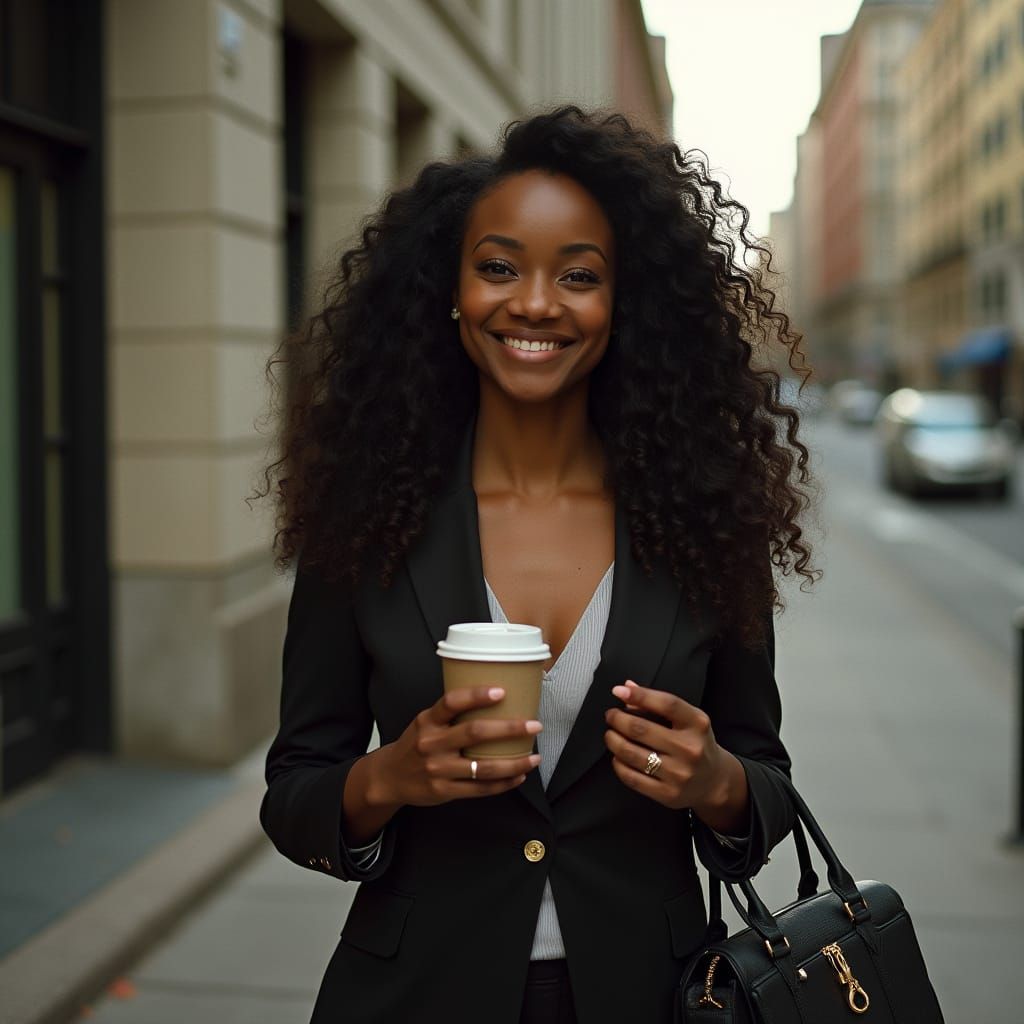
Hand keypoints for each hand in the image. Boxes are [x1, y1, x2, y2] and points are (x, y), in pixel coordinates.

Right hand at [373, 686, 541, 807]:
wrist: (389, 777)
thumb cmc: (415, 744)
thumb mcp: (424, 722)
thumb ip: (450, 714)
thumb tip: (494, 698)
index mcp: (427, 721)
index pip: (451, 702)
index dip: (476, 696)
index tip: (501, 691)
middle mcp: (432, 744)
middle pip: (475, 733)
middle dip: (509, 729)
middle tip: (534, 725)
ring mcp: (438, 769)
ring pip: (483, 767)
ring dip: (514, 762)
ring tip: (534, 757)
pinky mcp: (444, 790)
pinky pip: (480, 788)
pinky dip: (503, 783)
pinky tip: (518, 776)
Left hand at [603, 680, 745, 824]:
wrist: (714, 782)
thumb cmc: (696, 743)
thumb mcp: (688, 720)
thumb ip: (659, 703)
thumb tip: (627, 688)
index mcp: (697, 724)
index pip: (667, 704)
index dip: (640, 695)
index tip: (618, 691)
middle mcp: (690, 749)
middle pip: (641, 729)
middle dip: (618, 719)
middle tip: (611, 716)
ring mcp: (679, 774)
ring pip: (632, 753)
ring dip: (613, 740)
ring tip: (610, 734)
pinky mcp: (668, 794)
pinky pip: (632, 777)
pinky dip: (618, 764)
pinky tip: (617, 756)